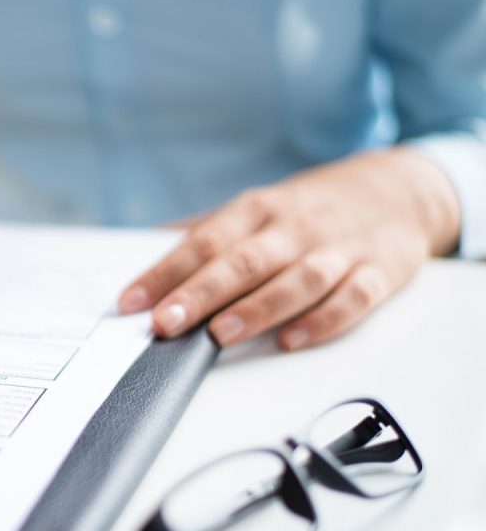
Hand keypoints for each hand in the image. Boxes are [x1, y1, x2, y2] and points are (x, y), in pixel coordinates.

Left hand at [117, 148, 460, 349]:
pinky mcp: (378, 272)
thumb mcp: (257, 208)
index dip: (164, 273)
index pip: (203, 242)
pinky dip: (323, 320)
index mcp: (258, 209)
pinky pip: (352, 298)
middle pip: (243, 261)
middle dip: (200, 293)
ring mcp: (338, 249)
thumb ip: (205, 232)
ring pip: (296, 279)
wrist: (400, 189)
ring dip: (258, 309)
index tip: (131, 302)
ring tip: (221, 335)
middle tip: (166, 323)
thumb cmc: (310, 209)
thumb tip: (144, 249)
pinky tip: (292, 341)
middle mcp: (295, 227)